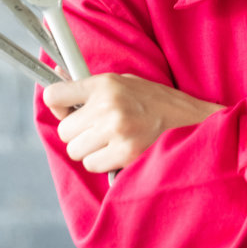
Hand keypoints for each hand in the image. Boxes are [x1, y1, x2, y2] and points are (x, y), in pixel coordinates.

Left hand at [44, 74, 222, 172]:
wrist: (192, 120)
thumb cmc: (158, 102)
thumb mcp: (125, 82)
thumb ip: (92, 88)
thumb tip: (58, 85)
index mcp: (105, 84)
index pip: (54, 95)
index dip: (57, 105)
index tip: (66, 110)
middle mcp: (108, 106)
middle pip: (64, 130)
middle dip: (78, 134)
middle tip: (98, 130)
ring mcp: (117, 131)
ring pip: (76, 151)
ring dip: (90, 151)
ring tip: (112, 141)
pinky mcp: (125, 154)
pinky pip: (94, 165)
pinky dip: (104, 163)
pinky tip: (120, 151)